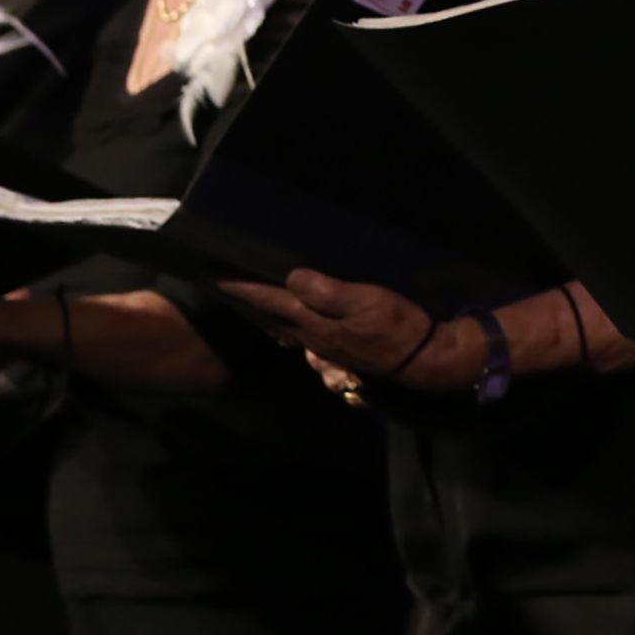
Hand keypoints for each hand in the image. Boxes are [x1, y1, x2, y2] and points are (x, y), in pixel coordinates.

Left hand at [219, 273, 439, 381]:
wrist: (420, 359)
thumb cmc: (396, 327)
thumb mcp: (366, 303)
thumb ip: (327, 292)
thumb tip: (292, 277)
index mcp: (314, 321)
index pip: (271, 300)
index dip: (243, 287)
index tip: (214, 275)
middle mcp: (311, 335)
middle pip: (270, 315)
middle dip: (246, 299)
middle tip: (222, 284)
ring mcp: (323, 345)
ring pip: (283, 325)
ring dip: (263, 311)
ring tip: (248, 297)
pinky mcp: (337, 348)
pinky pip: (299, 332)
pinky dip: (285, 321)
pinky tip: (288, 317)